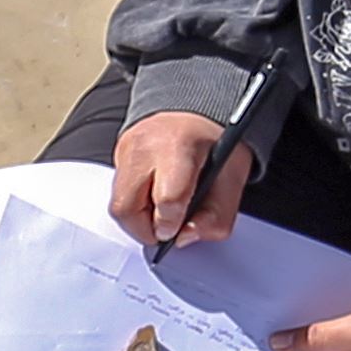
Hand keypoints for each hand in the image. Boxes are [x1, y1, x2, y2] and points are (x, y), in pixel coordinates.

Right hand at [111, 110, 255, 249]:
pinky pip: (118, 193)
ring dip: (140, 218)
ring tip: (163, 209)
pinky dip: (135, 203)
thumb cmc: (216, 144)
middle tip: (167, 226)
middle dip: (147, 229)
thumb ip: (216, 216)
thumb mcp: (232, 179)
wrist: (196, 112)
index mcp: (180, 146)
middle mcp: (145, 145)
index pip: (167, 200)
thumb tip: (183, 238)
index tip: (180, 228)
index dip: (173, 224)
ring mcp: (126, 149)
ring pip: (118, 205)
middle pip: (128, 207)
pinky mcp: (117, 155)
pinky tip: (154, 194)